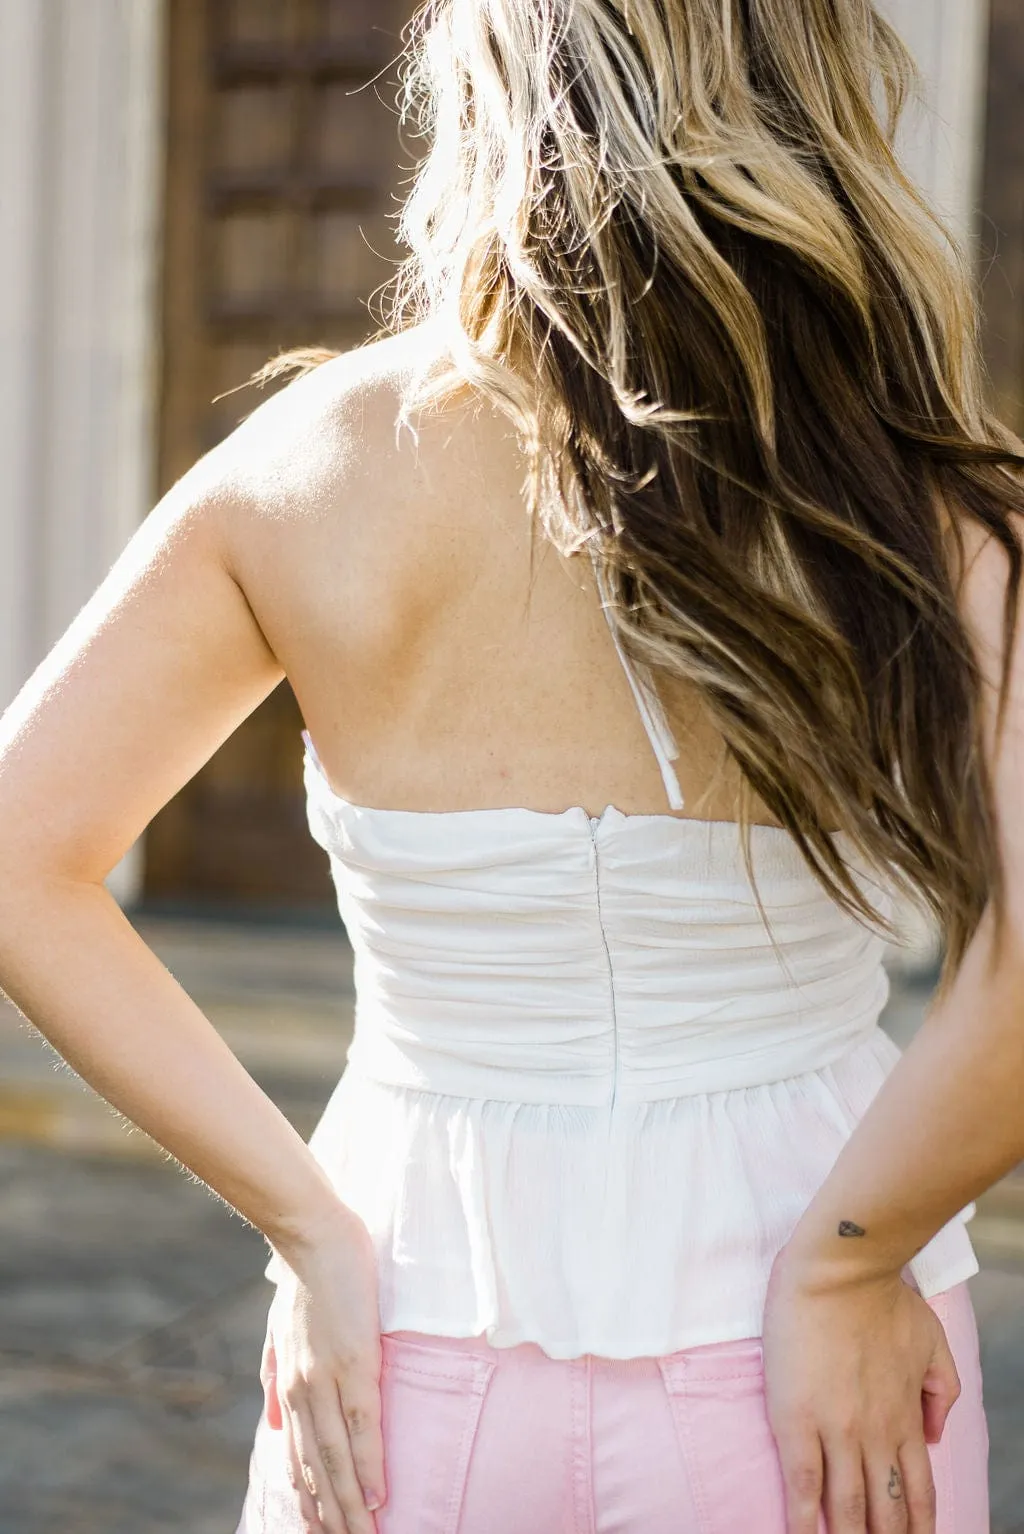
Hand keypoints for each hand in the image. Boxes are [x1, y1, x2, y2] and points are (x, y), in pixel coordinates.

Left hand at [263, 1206, 386, 1532]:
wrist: (313, 1237)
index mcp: (291, 1386)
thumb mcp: (279, 1333)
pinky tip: (377, 1496)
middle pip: (318, 1470)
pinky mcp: (356, 1364)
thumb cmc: (304, 1279)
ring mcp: (329, 1379)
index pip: (299, 1458)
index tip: (318, 1530)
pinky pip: (364, 1427)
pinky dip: (369, 1466)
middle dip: (330, 1516)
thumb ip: (276, 1379)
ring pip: (338, 1459)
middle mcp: (305, 1392)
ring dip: (349, 1506)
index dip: (309, 1499)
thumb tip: (275, 1421)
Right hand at [762, 1251, 960, 1533]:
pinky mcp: (798, 1418)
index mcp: (906, 1416)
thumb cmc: (884, 1294)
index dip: (917, 1526)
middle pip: (884, 1509)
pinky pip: (802, 1482)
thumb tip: (934, 1434)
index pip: (917, 1492)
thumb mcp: (933, 1340)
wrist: (842, 1267)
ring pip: (846, 1506)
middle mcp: (877, 1434)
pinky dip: (802, 1517)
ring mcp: (837, 1429)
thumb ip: (942, 1390)